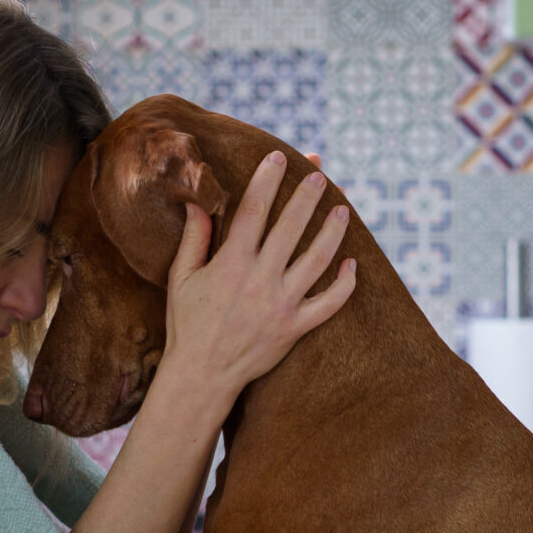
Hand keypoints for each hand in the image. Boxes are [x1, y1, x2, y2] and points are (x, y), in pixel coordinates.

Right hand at [160, 150, 356, 404]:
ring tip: (343, 209)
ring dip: (332, 231)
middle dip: (307, 196)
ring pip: (317, 259)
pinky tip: (351, 263)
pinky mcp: (295, 328)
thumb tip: (197, 203)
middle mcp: (260, 280)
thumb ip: (193, 239)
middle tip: (320, 174)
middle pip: (291, 227)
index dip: (268, 180)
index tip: (279, 157)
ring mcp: (281, 305)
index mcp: (230, 264)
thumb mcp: (181, 279)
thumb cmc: (186, 325)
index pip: (254, 211)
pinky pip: (329, 304)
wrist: (201, 376)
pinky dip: (344, 284)